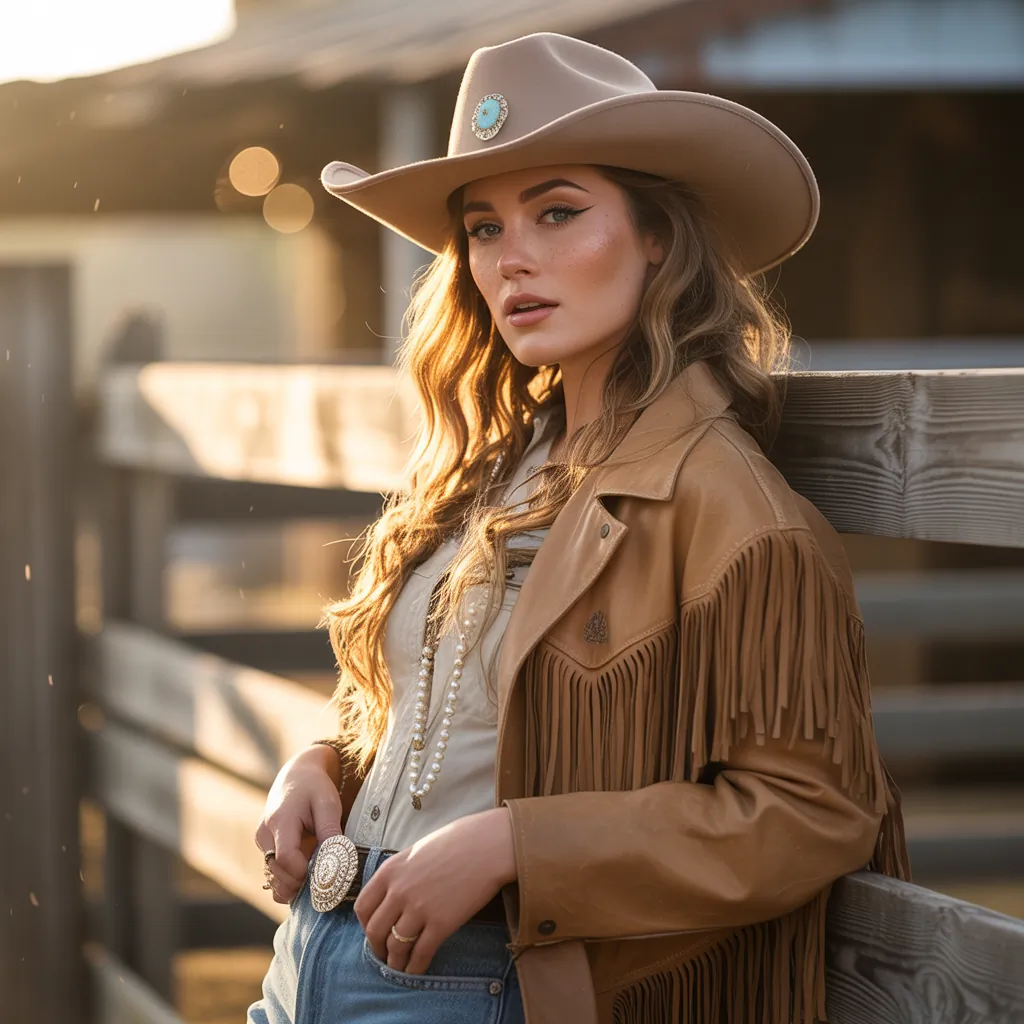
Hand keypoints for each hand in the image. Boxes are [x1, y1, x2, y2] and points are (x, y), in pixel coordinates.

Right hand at [254, 745, 343, 902]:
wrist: (297, 775)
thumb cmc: (315, 788)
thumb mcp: (328, 804)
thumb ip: (330, 831)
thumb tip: (336, 862)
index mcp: (280, 821)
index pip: (286, 859)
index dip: (304, 872)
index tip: (324, 872)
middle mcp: (265, 834)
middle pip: (277, 873)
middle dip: (300, 882)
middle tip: (325, 879)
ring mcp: (262, 842)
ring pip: (273, 878)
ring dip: (293, 884)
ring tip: (316, 875)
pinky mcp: (264, 848)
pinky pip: (273, 874)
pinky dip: (288, 881)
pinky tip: (306, 874)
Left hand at [355, 807, 516, 973]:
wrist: (488, 845)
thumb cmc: (457, 842)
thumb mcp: (418, 851)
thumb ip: (402, 874)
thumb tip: (395, 894)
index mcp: (390, 871)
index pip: (363, 907)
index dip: (365, 925)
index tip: (373, 932)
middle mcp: (399, 891)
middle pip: (375, 931)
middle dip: (378, 948)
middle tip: (385, 955)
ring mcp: (419, 909)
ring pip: (396, 947)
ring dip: (395, 962)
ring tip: (399, 967)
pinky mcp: (441, 924)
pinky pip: (420, 954)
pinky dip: (415, 967)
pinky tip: (416, 970)